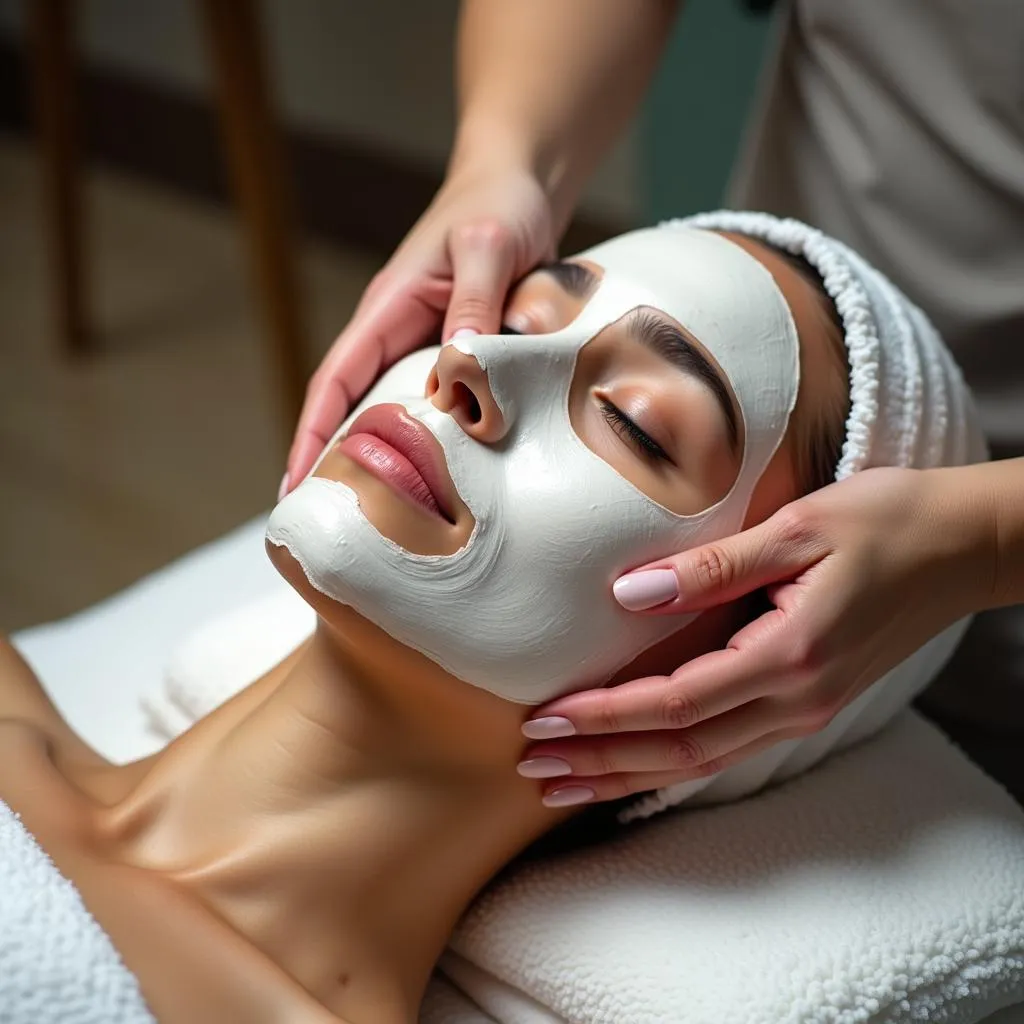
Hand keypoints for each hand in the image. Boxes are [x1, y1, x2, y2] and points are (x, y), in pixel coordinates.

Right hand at [283, 161, 556, 493]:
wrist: (523, 183)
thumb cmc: (499, 205)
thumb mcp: (488, 248)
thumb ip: (475, 304)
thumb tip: (460, 373)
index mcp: (388, 308)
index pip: (336, 380)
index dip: (312, 433)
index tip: (294, 485)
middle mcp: (400, 332)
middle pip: (356, 406)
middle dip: (337, 460)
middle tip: (331, 524)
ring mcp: (430, 344)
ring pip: (399, 411)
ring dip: (386, 457)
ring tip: (383, 517)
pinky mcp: (463, 351)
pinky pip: (444, 402)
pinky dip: (438, 438)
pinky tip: (447, 474)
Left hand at [517, 467, 993, 806]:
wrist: (964, 546)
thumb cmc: (886, 523)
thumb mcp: (798, 527)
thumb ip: (712, 567)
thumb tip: (628, 595)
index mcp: (790, 655)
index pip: (676, 703)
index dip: (605, 716)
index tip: (545, 719)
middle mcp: (797, 700)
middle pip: (679, 750)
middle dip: (600, 761)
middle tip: (533, 767)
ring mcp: (804, 709)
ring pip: (699, 762)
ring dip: (626, 774)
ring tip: (564, 784)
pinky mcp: (805, 702)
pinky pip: (724, 748)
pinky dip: (668, 764)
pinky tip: (632, 769)